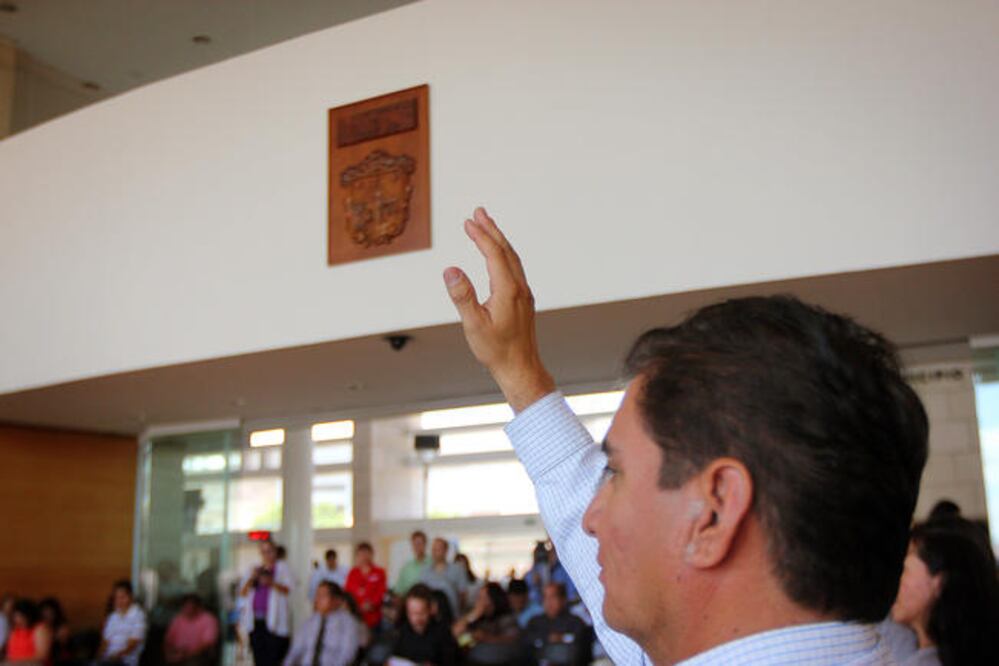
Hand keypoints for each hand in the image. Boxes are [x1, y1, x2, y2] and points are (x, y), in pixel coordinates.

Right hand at [444, 207, 554, 411]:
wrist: (521, 368)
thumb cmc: (496, 350)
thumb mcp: (474, 324)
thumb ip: (462, 296)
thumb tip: (450, 269)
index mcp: (508, 290)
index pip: (493, 254)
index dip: (480, 236)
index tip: (468, 221)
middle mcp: (519, 288)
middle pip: (505, 251)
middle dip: (491, 230)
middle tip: (478, 212)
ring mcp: (524, 294)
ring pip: (512, 259)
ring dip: (499, 240)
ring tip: (486, 226)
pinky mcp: (523, 301)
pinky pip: (514, 269)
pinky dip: (504, 255)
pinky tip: (497, 257)